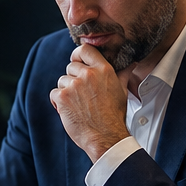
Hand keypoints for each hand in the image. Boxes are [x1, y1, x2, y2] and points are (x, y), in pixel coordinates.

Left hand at [49, 43, 130, 162]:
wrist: (105, 137)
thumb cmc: (114, 116)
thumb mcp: (122, 91)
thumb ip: (123, 74)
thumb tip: (131, 64)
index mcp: (103, 69)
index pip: (85, 49)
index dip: (78, 55)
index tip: (78, 61)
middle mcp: (88, 74)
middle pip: (71, 66)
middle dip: (73, 79)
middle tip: (82, 94)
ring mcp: (74, 85)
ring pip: (62, 80)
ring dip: (66, 92)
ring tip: (78, 104)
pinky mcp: (62, 97)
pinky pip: (54, 93)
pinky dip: (58, 102)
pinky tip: (69, 110)